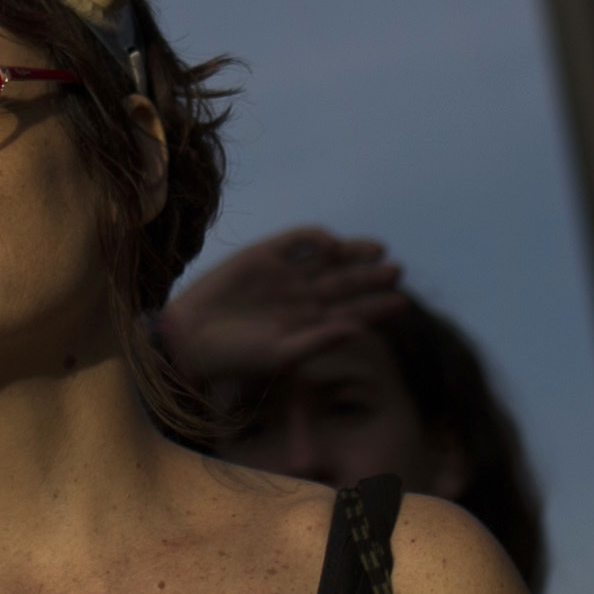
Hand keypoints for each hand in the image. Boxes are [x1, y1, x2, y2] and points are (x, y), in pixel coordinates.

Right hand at [155, 229, 406, 377]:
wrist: (191, 336)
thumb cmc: (237, 356)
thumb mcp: (281, 355)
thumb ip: (319, 341)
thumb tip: (358, 330)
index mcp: (312, 324)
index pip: (354, 312)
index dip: (378, 307)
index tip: (401, 301)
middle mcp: (304, 296)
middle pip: (347, 282)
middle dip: (372, 276)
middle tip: (396, 271)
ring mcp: (287, 273)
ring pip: (329, 258)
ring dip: (353, 252)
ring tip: (378, 249)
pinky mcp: (266, 254)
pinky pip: (299, 240)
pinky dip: (316, 238)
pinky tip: (331, 243)